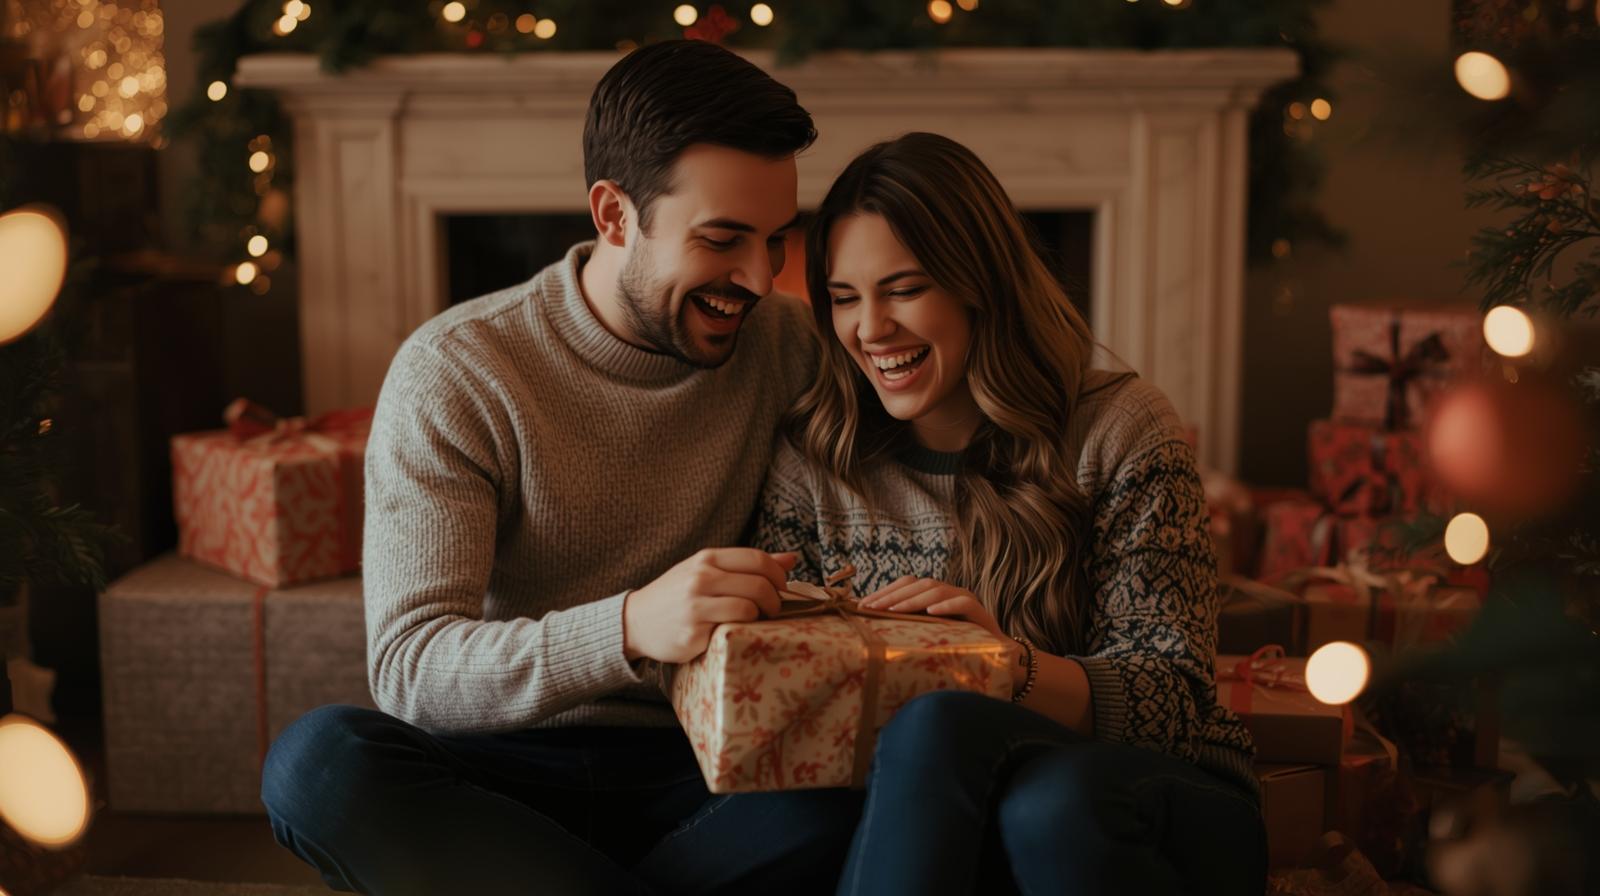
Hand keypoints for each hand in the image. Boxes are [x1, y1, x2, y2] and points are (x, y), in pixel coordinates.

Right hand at [623, 548, 797, 663]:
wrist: (636, 621)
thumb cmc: (678, 595)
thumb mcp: (706, 571)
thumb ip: (747, 565)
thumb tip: (791, 559)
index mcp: (706, 559)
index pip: (757, 559)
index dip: (778, 576)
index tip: (781, 588)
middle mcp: (701, 578)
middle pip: (759, 584)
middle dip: (775, 600)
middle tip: (773, 611)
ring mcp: (696, 606)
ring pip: (749, 608)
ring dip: (761, 618)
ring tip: (755, 622)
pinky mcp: (693, 633)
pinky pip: (732, 630)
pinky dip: (740, 632)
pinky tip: (733, 632)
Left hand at [858, 576, 1006, 642]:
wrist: (998, 661)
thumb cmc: (958, 649)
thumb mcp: (928, 637)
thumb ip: (908, 628)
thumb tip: (871, 629)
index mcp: (934, 596)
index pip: (906, 584)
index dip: (884, 591)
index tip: (862, 605)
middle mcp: (949, 593)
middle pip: (918, 584)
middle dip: (892, 595)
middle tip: (871, 608)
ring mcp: (966, 600)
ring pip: (937, 590)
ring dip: (913, 599)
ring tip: (894, 610)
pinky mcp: (981, 613)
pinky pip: (964, 603)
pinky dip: (947, 605)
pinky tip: (931, 611)